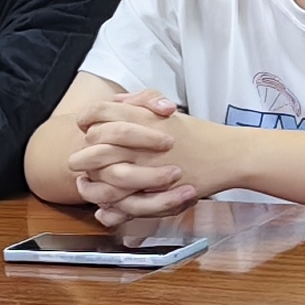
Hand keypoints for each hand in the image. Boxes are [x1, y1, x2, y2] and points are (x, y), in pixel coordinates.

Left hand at [72, 88, 222, 226]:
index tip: (83, 129)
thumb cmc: (198, 134)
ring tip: (84, 185)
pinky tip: (103, 204)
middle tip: (77, 161)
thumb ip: (140, 101)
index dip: (85, 121)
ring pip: (102, 173)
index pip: (98, 112)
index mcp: (142, 117)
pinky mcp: (154, 189)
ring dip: (89, 181)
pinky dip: (108, 203)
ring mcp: (146, 164)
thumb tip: (115, 101)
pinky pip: (122, 198)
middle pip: (94, 143)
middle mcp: (139, 139)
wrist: (227, 155)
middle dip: (81, 154)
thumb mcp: (167, 111)